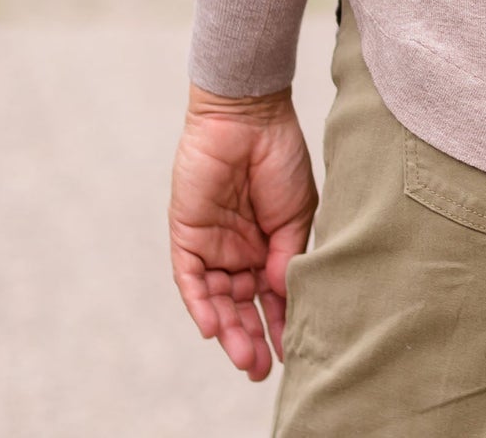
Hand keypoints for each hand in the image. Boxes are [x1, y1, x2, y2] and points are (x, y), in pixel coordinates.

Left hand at [169, 84, 317, 382]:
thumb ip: (286, 255)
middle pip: (241, 306)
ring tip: (244, 357)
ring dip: (228, 330)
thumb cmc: (281, 156)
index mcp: (268, 245)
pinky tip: (212, 328)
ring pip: (216, 300)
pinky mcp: (187, 234)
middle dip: (251, 338)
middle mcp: (239, 250)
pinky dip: (199, 304)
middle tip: (260, 368)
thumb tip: (281, 296)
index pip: (271, 295)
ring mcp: (213, 244)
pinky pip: (189, 279)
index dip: (280, 324)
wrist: (250, 116)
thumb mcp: (297, 212)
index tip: (290, 352)